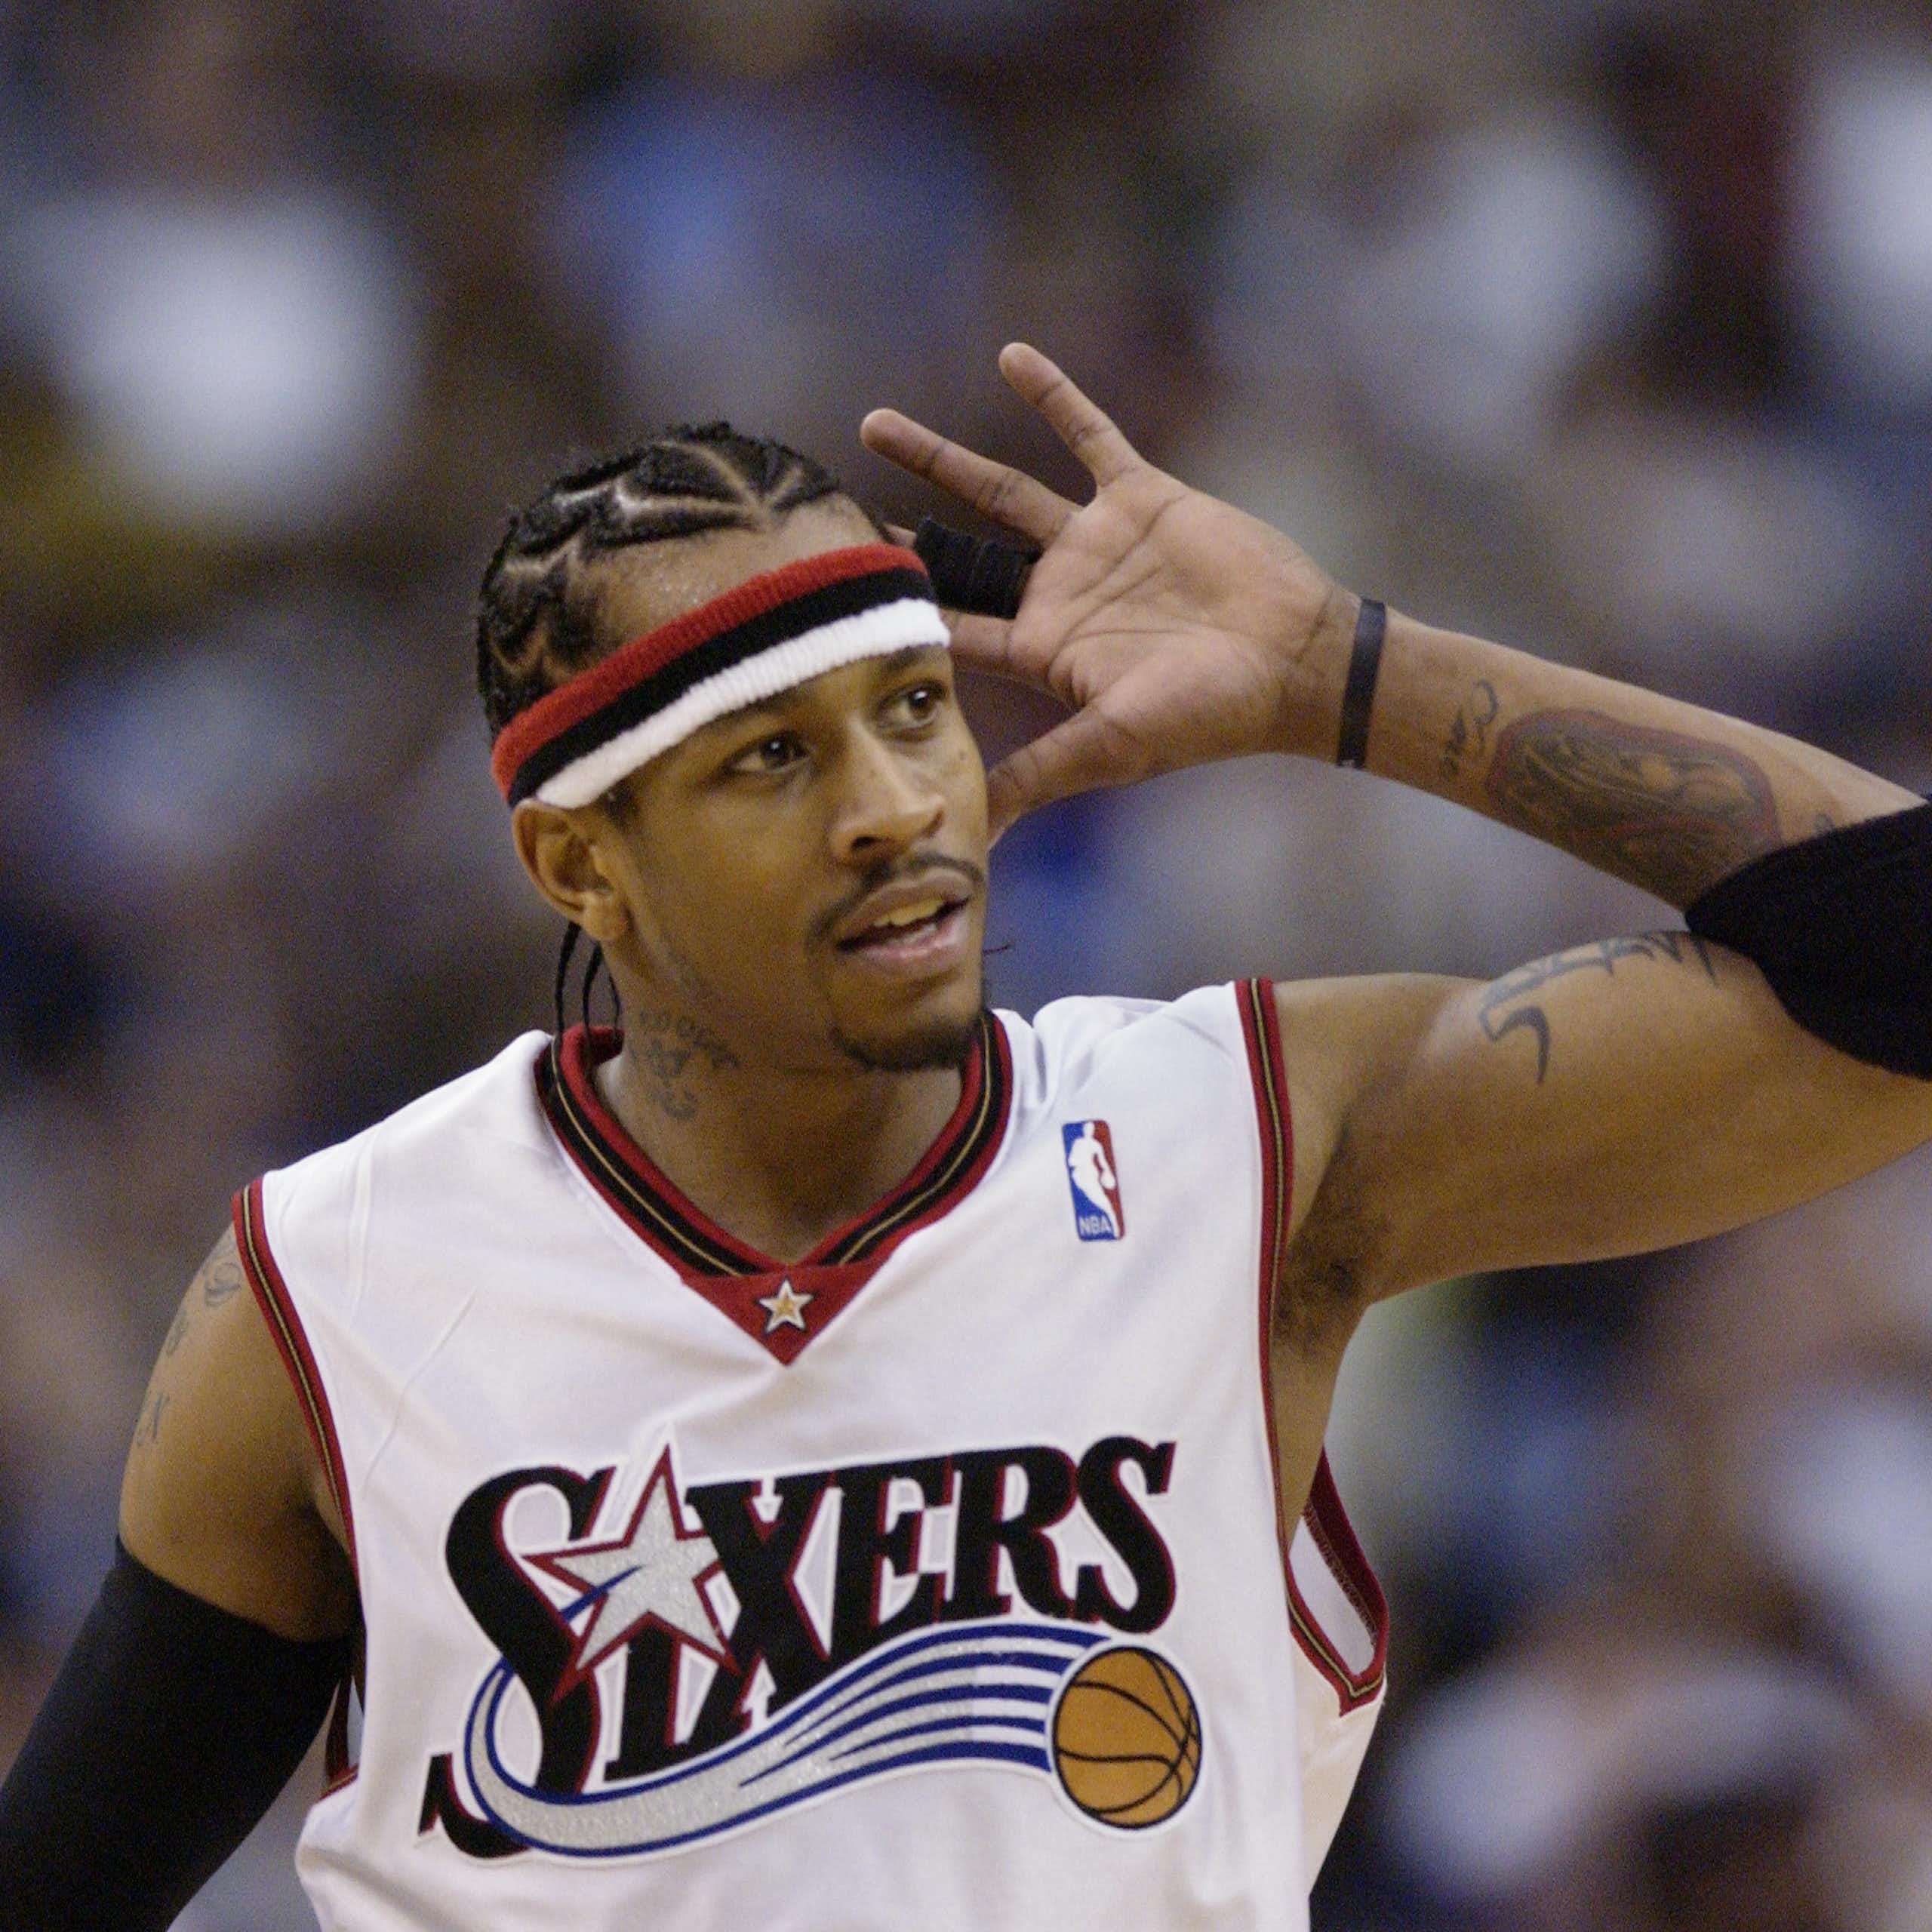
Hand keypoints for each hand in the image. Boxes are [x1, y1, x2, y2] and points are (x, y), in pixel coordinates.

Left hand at [861, 344, 1353, 838]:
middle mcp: (1057, 593)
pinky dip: (1053, 396)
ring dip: (938, 456)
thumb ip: (1035, 778)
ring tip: (873, 422)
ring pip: (998, 488)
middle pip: (955, 553)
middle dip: (897, 532)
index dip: (895, 614)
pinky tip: (1010, 356)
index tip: (830, 598)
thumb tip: (969, 838)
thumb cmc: (1206, 714)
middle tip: (833, 511)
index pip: (951, 628)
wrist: (1296, 661)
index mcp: (1042, 651)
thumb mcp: (1108, 747)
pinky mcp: (1140, 497)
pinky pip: (1088, 434)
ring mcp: (1095, 542)